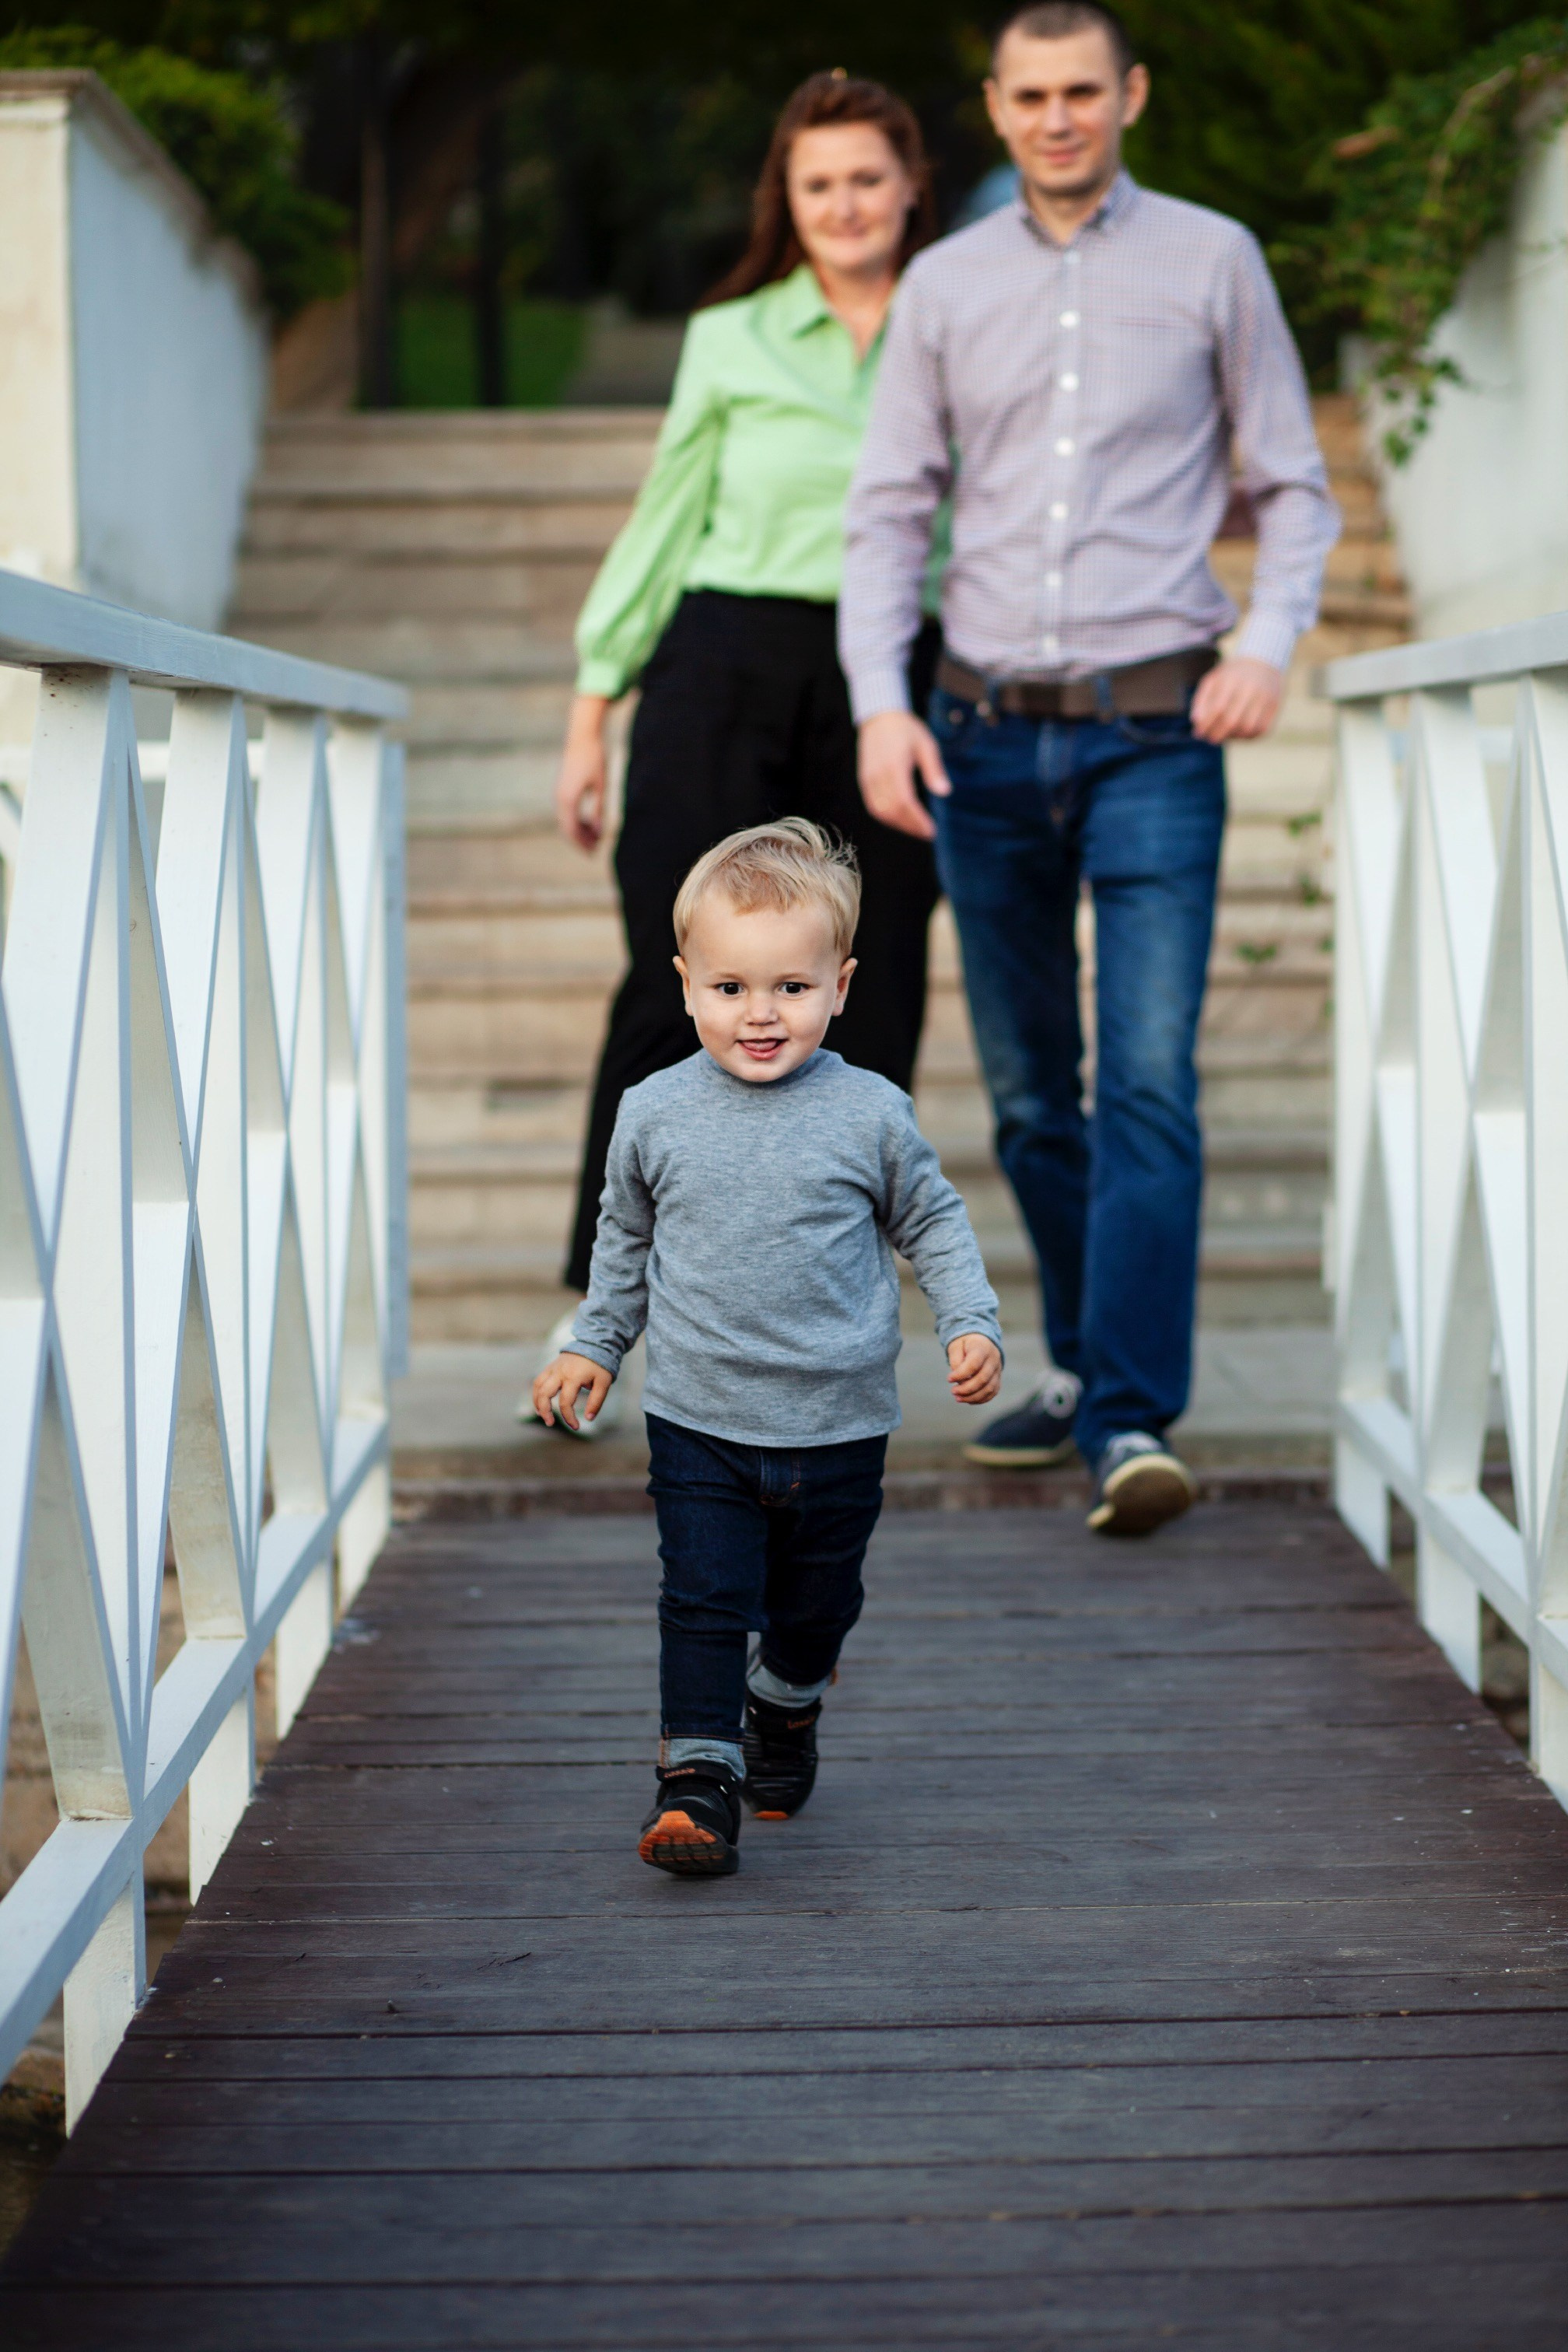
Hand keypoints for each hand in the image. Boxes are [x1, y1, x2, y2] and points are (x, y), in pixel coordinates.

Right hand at [532, 1350, 613, 1431]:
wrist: (594, 1343)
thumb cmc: (600, 1365)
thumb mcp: (604, 1383)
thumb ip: (596, 1401)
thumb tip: (588, 1419)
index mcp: (574, 1377)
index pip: (566, 1402)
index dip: (569, 1417)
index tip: (576, 1426)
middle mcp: (560, 1372)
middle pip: (544, 1394)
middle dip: (545, 1411)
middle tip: (550, 1423)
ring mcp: (553, 1368)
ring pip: (537, 1386)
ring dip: (537, 1403)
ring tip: (543, 1415)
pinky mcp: (550, 1366)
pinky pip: (538, 1380)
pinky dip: (537, 1393)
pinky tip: (541, 1403)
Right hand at [554, 695, 611, 850]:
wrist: (582, 736)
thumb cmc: (594, 759)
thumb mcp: (601, 786)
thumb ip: (599, 809)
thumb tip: (599, 830)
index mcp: (568, 799)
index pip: (572, 830)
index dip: (582, 843)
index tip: (594, 852)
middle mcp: (560, 798)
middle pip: (567, 828)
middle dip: (581, 841)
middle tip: (595, 850)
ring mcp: (559, 793)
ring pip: (566, 821)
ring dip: (580, 831)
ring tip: (596, 838)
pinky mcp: (562, 789)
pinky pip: (567, 811)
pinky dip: (577, 820)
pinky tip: (591, 823)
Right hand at [857, 709, 950, 841]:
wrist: (880, 717)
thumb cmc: (907, 730)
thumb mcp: (926, 744)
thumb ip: (934, 769)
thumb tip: (945, 792)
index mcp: (895, 765)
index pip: (905, 801)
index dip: (917, 820)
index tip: (931, 830)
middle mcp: (878, 774)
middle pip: (892, 811)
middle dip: (910, 826)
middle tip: (927, 833)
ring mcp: (869, 778)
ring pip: (881, 811)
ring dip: (899, 824)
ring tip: (916, 828)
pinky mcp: (864, 780)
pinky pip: (873, 805)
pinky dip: (887, 816)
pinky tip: (901, 819)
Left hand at [947, 1332, 1002, 1405]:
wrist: (980, 1340)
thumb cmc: (965, 1344)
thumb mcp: (956, 1346)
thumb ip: (956, 1361)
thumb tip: (959, 1380)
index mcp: (983, 1348)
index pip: (974, 1364)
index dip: (961, 1374)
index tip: (949, 1379)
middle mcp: (993, 1359)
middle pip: (983, 1379)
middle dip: (966, 1389)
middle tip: (953, 1391)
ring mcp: (998, 1370)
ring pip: (989, 1388)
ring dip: (973, 1397)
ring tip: (958, 1398)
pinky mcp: (998, 1378)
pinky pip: (992, 1392)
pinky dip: (981, 1399)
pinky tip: (968, 1400)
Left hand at [1190, 656, 1282, 744]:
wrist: (1264, 660)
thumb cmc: (1232, 675)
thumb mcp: (1213, 679)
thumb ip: (1201, 699)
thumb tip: (1196, 721)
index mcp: (1232, 679)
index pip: (1217, 708)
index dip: (1206, 724)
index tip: (1198, 733)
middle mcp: (1250, 688)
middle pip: (1232, 720)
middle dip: (1217, 734)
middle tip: (1211, 739)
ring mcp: (1265, 697)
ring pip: (1247, 728)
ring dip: (1233, 737)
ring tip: (1225, 735)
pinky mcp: (1275, 706)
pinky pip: (1261, 729)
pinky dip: (1248, 736)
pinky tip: (1239, 733)